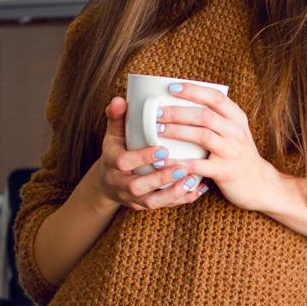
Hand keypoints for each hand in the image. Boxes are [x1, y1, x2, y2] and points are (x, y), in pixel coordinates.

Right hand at [96, 96, 208, 210]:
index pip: (123, 162)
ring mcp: (132, 198)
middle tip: (182, 168)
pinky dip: (181, 199)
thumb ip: (117, 116)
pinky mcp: (144, 206)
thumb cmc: (117, 149)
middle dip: (160, 179)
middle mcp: (120, 183)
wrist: (109, 182)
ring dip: (172, 193)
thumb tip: (119, 99)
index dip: (142, 158)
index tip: (163, 149)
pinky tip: (198, 188)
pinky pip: (163, 206)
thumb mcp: (114, 133)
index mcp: (112, 163)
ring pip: (151, 201)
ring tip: (191, 181)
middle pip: (137, 187)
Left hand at [155, 83, 277, 211]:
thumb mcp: (233, 130)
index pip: (215, 97)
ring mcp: (232, 152)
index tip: (171, 88)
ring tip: (157, 129)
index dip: (193, 91)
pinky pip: (199, 165)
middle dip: (178, 112)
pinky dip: (179, 162)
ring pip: (203, 136)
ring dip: (177, 131)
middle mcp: (236, 132)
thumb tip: (180, 101)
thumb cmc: (238, 153)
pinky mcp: (226, 172)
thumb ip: (215, 117)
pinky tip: (163, 161)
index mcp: (237, 117)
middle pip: (205, 115)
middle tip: (156, 112)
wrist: (260, 184)